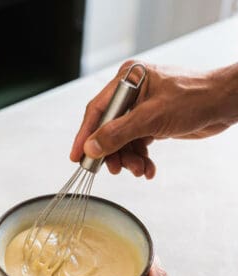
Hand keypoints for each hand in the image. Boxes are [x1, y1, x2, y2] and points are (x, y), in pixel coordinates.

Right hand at [70, 61, 235, 177]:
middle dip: (114, 153)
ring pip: (124, 141)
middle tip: (115, 169)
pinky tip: (149, 169)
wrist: (224, 105)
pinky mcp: (152, 123)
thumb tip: (91, 148)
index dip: (85, 135)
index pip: (97, 111)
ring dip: (130, 160)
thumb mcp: (151, 118)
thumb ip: (118, 134)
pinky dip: (142, 159)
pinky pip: (138, 145)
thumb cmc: (194, 98)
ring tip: (140, 170)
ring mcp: (142, 109)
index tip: (76, 157)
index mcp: (127, 81)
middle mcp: (132, 94)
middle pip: (109, 129)